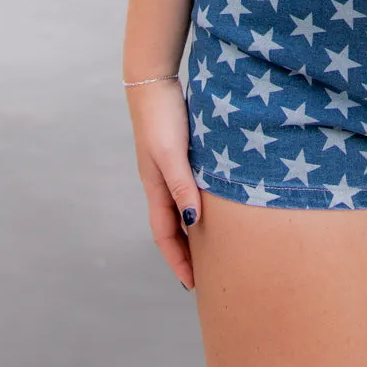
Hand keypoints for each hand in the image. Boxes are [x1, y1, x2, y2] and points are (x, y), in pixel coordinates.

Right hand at [125, 78, 200, 289]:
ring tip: (212, 246)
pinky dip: (197, 203)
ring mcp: (168, 168)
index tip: (193, 285)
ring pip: (180, 208)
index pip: (165, 235)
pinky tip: (213, 203)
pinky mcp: (178, 153)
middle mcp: (160, 182)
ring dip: (192, 229)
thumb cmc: (162, 117)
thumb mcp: (172, 154)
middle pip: (172, 226)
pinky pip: (187, 189)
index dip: (178, 261)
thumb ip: (182, 186)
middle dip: (186, 252)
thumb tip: (193, 222)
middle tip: (206, 273)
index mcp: (155, 188)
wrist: (153, 81)